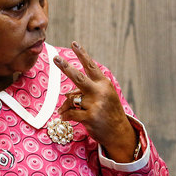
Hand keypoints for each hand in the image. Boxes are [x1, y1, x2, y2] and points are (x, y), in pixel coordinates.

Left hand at [53, 41, 136, 161]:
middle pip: (78, 77)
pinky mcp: (90, 117)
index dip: (82, 54)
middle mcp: (100, 92)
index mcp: (104, 84)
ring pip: (71, 99)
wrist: (119, 133)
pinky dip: (65, 115)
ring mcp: (95, 104)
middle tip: (55, 58)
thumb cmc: (108, 113)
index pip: (91, 66)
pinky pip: (70, 113)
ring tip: (63, 111)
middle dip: (65, 67)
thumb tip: (66, 94)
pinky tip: (64, 117)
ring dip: (65, 106)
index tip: (74, 43)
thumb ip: (86, 92)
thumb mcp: (102, 98)